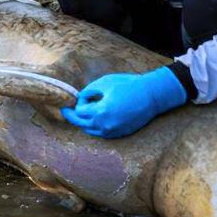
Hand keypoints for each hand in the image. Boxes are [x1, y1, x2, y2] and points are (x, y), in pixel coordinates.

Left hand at [61, 67, 186, 137]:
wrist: (151, 96)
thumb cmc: (128, 85)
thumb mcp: (105, 82)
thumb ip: (89, 91)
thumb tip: (80, 98)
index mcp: (100, 112)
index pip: (79, 112)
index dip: (78, 102)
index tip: (80, 96)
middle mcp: (105, 125)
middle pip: (81, 125)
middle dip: (73, 117)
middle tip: (65, 111)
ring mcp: (113, 132)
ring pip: (91, 131)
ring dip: (84, 122)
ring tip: (81, 114)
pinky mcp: (120, 134)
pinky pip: (102, 133)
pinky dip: (95, 127)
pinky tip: (95, 119)